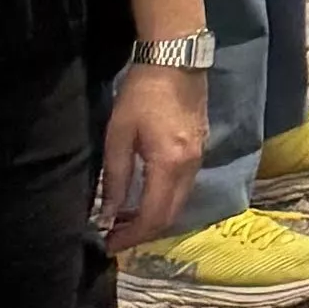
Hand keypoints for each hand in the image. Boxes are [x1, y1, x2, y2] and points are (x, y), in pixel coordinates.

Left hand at [98, 62, 207, 251]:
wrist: (176, 61)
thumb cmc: (141, 95)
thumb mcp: (118, 136)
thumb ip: (117, 178)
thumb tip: (109, 215)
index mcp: (170, 165)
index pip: (154, 216)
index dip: (131, 236)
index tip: (108, 245)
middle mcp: (191, 167)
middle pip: (171, 215)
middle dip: (143, 233)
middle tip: (114, 238)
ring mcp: (200, 158)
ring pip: (179, 203)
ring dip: (154, 218)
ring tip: (124, 221)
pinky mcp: (200, 150)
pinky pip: (184, 188)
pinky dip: (164, 201)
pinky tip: (144, 198)